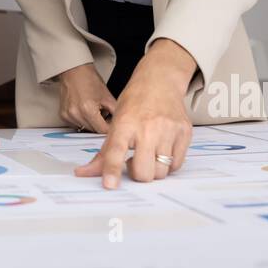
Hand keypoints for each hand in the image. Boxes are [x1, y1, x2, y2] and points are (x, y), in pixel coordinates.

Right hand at [57, 63, 116, 132]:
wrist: (74, 71)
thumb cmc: (90, 80)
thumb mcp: (107, 96)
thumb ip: (115, 113)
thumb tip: (119, 123)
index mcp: (88, 110)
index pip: (102, 130)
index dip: (110, 128)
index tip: (112, 124)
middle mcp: (76, 114)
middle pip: (93, 131)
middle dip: (101, 125)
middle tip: (104, 114)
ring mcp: (68, 116)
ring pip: (85, 128)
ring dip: (91, 123)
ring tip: (94, 110)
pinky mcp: (63, 115)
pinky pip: (76, 124)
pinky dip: (82, 120)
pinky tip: (84, 110)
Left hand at [75, 39, 195, 187]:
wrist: (160, 81)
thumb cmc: (135, 103)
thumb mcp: (115, 123)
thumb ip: (103, 152)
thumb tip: (83, 173)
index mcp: (125, 123)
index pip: (116, 151)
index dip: (112, 170)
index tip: (110, 185)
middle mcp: (148, 127)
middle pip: (144, 171)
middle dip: (137, 174)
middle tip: (134, 161)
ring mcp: (169, 130)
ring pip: (161, 172)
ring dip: (153, 170)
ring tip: (148, 155)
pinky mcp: (185, 133)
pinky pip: (176, 165)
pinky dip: (168, 164)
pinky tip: (161, 150)